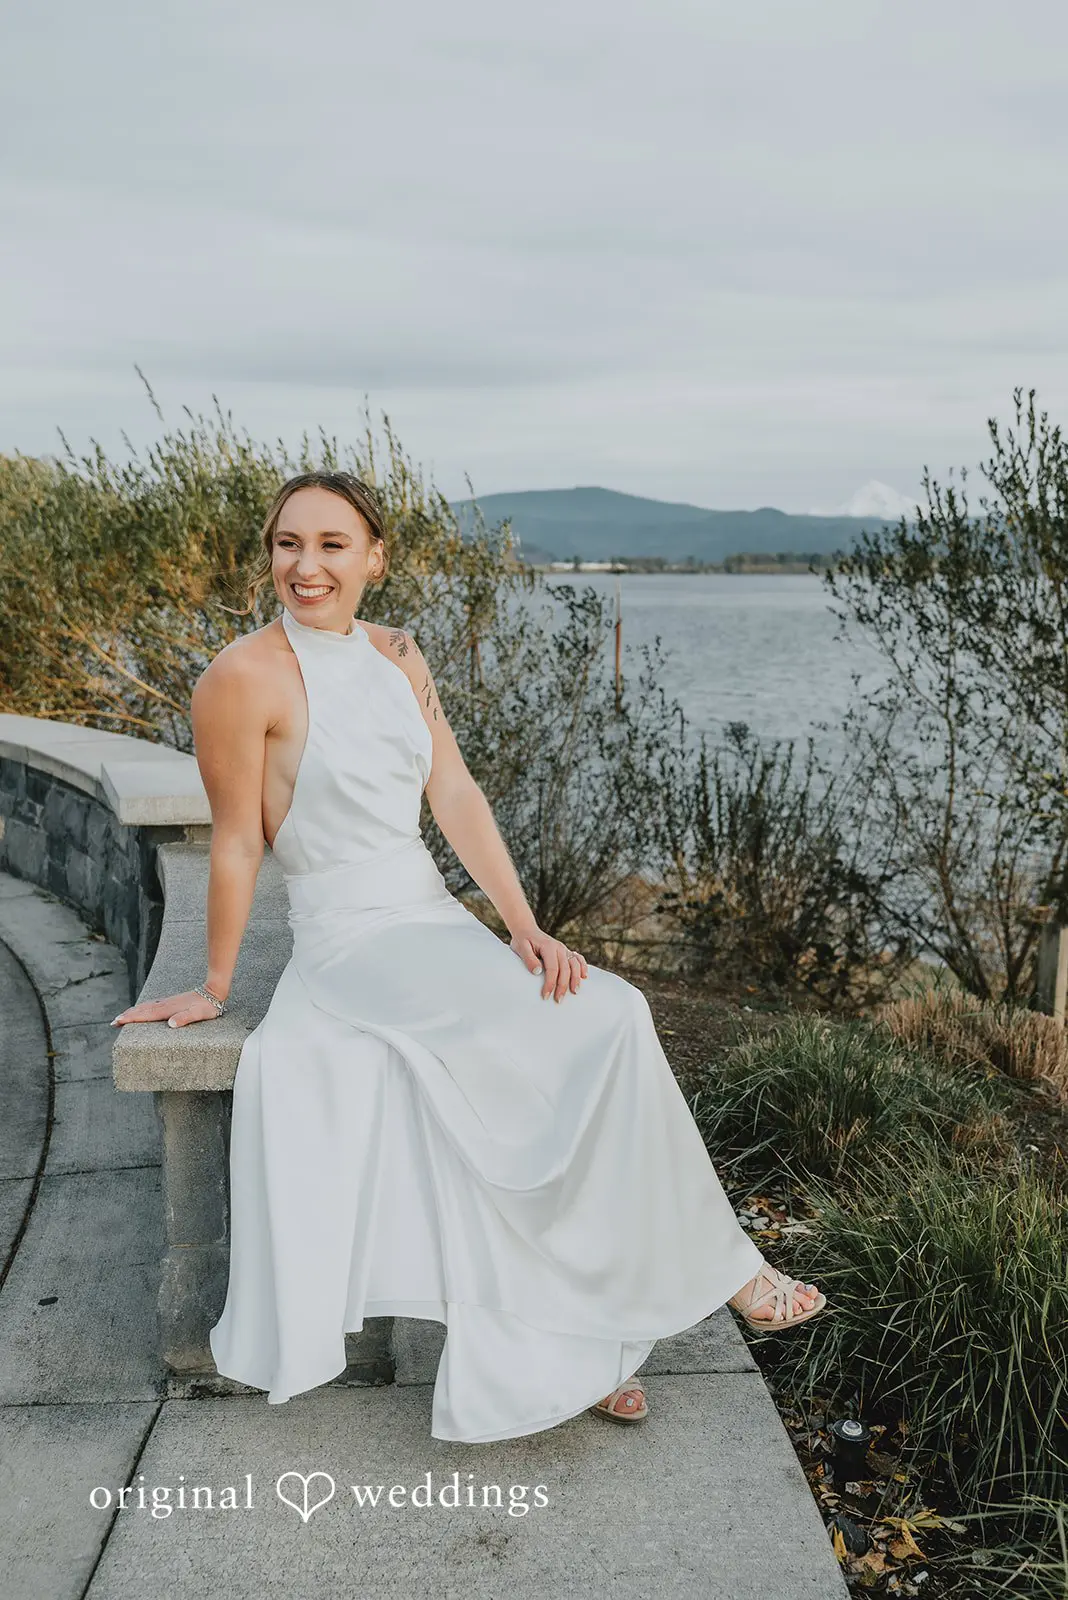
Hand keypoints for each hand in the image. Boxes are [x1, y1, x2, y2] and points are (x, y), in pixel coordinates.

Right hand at [110, 989, 225, 1029]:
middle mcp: (165, 1005)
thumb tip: (171, 1024)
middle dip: (128, 1015)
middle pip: (142, 1010)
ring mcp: (168, 1002)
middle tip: (114, 1022)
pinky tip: (143, 1009)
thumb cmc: (206, 1006)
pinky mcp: (172, 1001)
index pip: (145, 1015)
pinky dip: (144, 1008)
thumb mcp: (198, 1015)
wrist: (214, 991)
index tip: (118, 1021)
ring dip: (134, 1011)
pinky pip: (153, 1005)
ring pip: (147, 1006)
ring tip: (123, 1016)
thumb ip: (184, 1018)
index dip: (131, 1018)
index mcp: (168, 1010)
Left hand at [509, 926, 588, 1001]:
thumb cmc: (522, 941)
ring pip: (575, 964)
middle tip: (559, 1000)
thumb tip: (538, 972)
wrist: (526, 930)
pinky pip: (578, 958)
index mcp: (549, 947)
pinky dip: (583, 967)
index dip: (550, 983)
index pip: (553, 968)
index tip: (545, 996)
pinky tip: (584, 976)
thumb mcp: (521, 948)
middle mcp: (559, 948)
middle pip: (565, 969)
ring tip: (574, 992)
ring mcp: (564, 949)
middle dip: (563, 986)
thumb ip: (528, 959)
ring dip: (576, 979)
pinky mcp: (565, 952)